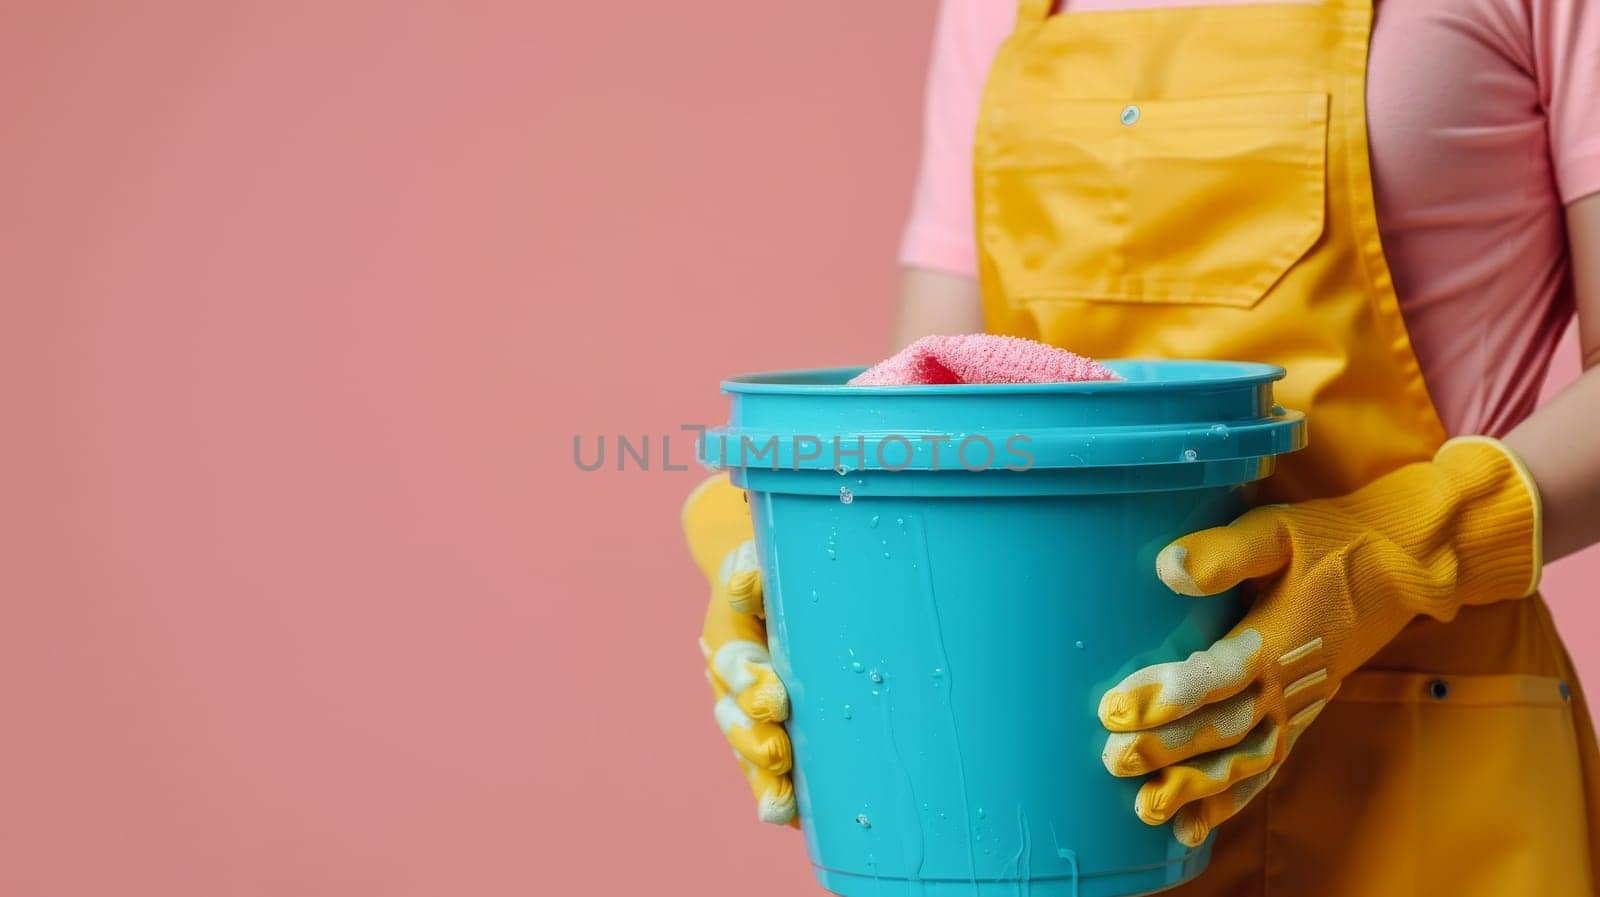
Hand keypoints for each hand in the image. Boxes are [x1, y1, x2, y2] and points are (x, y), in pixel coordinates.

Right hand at [682, 475, 795, 824]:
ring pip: (747, 750)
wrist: (767, 581)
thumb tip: (746, 582)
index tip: (773, 699)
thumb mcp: (761, 556)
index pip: (736, 663)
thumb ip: (750, 569)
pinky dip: (779, 795)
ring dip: (762, 778)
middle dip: (754, 738)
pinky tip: (798, 819)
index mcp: (732, 637)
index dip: (751, 682)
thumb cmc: (777, 566)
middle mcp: (732, 682)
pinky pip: (769, 770)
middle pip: (734, 717)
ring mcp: (747, 712)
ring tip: (779, 808)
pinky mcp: (771, 732)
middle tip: (777, 754)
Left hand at [1098, 437, 1540, 846]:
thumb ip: (1226, 551)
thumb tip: (1166, 567)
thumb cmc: (1333, 538)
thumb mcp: (1280, 529)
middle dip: (1167, 749)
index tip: (1118, 708)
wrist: (1402, 563)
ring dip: (1196, 788)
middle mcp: (1290, 683)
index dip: (1170, 695)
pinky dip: (1231, 801)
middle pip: (1225, 728)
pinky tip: (1192, 827)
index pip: (1219, 675)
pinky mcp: (1301, 716)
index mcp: (1280, 637)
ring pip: (1245, 761)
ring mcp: (1299, 706)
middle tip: (1112, 759)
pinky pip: (1267, 768)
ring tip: (1145, 810)